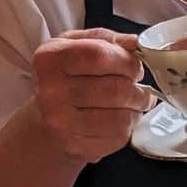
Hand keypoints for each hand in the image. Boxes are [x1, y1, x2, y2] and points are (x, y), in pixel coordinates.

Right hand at [31, 28, 154, 162]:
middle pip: (116, 88)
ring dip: (137, 108)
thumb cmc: (67, 77)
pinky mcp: (75, 146)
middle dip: (138, 88)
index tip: (135, 66)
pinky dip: (128, 126)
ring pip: (121, 116)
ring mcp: (60, 122)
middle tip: (140, 88)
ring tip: (135, 103)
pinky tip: (122, 119)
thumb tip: (135, 42)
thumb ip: (107, 39)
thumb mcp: (77, 46)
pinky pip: (118, 136)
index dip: (127, 61)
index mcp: (50, 58)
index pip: (99, 55)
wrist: (46, 120)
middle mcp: (50, 91)